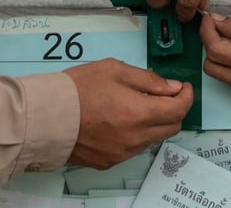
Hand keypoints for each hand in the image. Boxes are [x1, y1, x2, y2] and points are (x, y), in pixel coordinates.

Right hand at [65, 58, 192, 169]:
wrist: (44, 117)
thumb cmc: (77, 89)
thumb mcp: (115, 70)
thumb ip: (149, 80)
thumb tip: (172, 88)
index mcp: (140, 113)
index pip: (179, 109)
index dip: (186, 96)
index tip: (183, 87)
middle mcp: (135, 138)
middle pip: (172, 127)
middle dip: (174, 109)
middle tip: (163, 95)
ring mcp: (123, 153)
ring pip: (153, 138)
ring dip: (154, 122)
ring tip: (136, 105)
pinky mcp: (109, 161)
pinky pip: (134, 148)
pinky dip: (136, 134)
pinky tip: (120, 120)